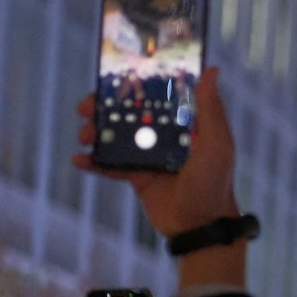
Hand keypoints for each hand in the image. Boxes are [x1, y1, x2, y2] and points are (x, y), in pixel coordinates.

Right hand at [74, 66, 238, 235]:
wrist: (200, 225)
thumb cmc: (215, 182)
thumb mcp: (217, 144)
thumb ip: (211, 110)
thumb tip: (212, 71)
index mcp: (186, 123)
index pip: (158, 96)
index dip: (136, 85)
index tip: (114, 76)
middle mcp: (166, 136)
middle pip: (131, 113)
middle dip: (106, 108)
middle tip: (87, 106)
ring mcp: (150, 155)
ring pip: (116, 137)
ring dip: (95, 133)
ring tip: (84, 135)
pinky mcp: (137, 176)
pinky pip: (110, 165)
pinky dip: (93, 161)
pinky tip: (79, 159)